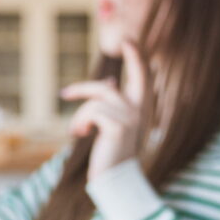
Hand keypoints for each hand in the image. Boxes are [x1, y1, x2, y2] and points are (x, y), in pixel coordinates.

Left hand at [60, 40, 151, 180]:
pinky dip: (80, 123)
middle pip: (117, 85)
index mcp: (140, 108)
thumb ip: (112, 103)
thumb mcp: (113, 125)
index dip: (137, 58)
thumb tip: (109, 81)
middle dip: (112, 71)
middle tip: (85, 76)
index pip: (142, 78)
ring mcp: (131, 117)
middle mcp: (139, 110)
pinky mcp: (119, 126)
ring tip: (77, 132)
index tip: (129, 40)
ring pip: (96, 101)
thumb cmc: (112, 152)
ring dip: (80, 116)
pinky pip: (91, 112)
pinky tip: (80, 135)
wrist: (115, 179)